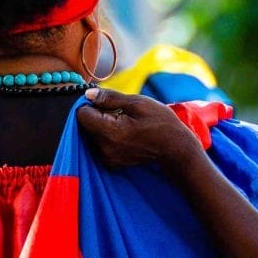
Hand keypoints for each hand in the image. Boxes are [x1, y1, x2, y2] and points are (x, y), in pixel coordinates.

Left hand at [76, 88, 204, 171]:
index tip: (107, 103)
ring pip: (92, 135)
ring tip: (124, 123)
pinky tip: (124, 134)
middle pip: (85, 126)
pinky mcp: (112, 163)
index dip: (91, 104)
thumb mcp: (137, 103)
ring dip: (102, 126)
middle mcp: (105, 148)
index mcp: (110, 132)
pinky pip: (99, 145)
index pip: (82, 115)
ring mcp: (108, 158)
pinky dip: (107, 137)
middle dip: (97, 115)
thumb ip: (109, 98)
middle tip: (119, 113)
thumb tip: (88, 95)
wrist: (175, 148)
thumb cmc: (160, 122)